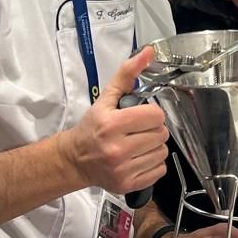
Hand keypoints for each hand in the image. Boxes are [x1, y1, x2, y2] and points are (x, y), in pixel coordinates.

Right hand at [60, 47, 168, 195]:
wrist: (75, 159)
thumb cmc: (92, 127)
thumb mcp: (106, 98)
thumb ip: (127, 74)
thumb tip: (148, 52)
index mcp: (112, 125)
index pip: (155, 115)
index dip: (151, 114)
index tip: (141, 116)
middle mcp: (117, 149)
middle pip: (161, 134)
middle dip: (153, 130)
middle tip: (139, 131)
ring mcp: (123, 169)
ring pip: (162, 153)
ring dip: (154, 147)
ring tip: (138, 144)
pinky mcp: (128, 184)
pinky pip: (159, 171)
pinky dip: (153, 164)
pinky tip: (138, 158)